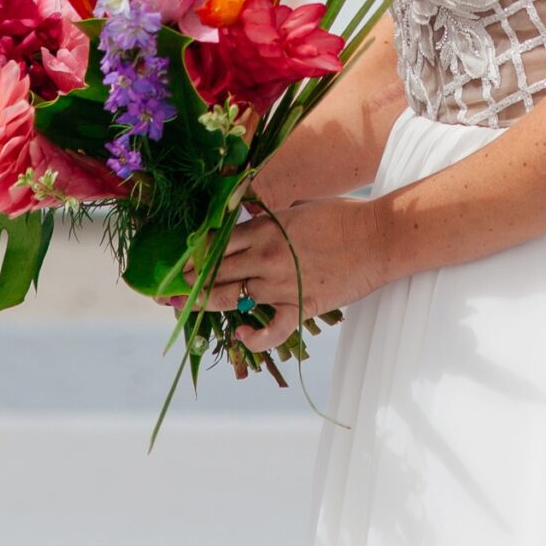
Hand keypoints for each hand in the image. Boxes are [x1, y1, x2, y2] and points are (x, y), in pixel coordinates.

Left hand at [188, 198, 388, 350]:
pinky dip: (253, 338)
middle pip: (216, 271)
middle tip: (167, 291)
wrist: (378, 237)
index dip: (195, 253)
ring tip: (185, 307)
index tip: (179, 261)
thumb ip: (272, 218)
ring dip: (205, 303)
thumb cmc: (343, 215)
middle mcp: (266, 256)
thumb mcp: (300, 207)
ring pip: (232, 298)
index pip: (219, 242)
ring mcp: (281, 284)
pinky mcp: (300, 308)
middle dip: (188, 281)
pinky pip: (270, 331)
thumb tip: (250, 221)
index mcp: (266, 227)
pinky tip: (242, 336)